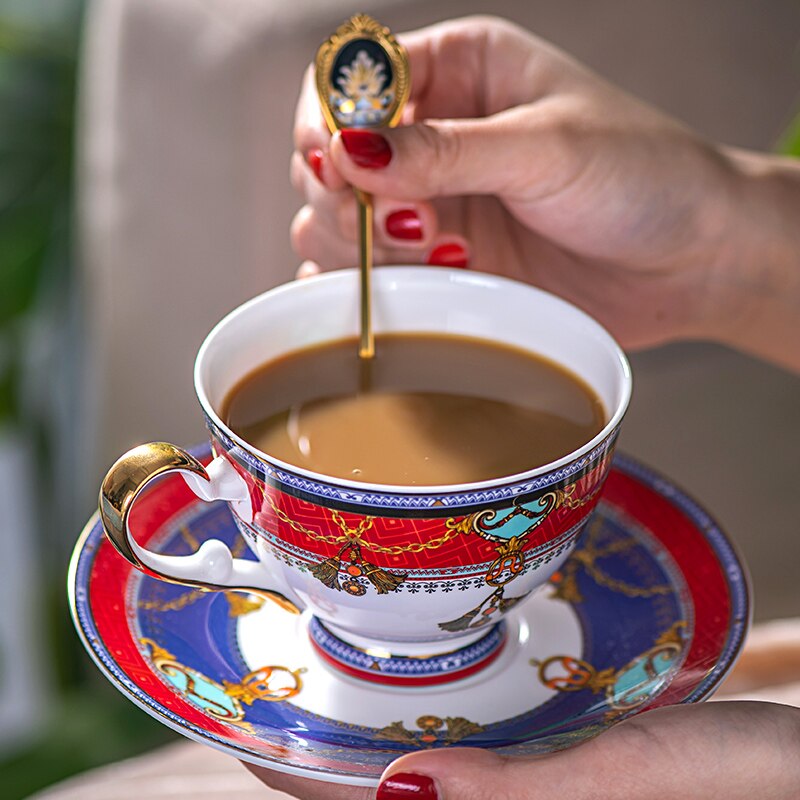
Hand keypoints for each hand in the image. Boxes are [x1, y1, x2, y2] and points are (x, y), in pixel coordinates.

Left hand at [244, 701, 799, 798]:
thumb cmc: (741, 787)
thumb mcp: (629, 783)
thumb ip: (518, 797)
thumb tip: (401, 794)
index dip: (302, 782)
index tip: (249, 733)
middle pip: (393, 799)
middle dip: (332, 758)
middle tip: (284, 688)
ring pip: (430, 782)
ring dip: (377, 740)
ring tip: (334, 680)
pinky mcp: (551, 783)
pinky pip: (473, 768)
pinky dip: (434, 734)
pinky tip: (424, 695)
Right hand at [291, 16, 799, 368]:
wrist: (687, 263)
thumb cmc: (641, 177)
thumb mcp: (546, 148)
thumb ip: (446, 151)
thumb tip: (351, 150)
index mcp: (459, 71)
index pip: (353, 77)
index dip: (332, 118)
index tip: (343, 164)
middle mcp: (434, 136)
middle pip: (330, 154)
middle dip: (350, 194)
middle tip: (415, 224)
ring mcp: (431, 205)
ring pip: (333, 219)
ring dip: (360, 244)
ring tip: (440, 254)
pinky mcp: (438, 266)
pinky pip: (363, 275)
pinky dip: (359, 286)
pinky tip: (399, 291)